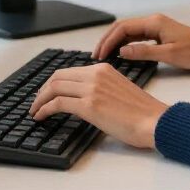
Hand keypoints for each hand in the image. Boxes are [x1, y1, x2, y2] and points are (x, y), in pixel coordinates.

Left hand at [29, 62, 168, 148]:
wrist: (154, 121)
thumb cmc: (142, 112)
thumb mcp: (119, 90)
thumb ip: (101, 88)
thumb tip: (85, 99)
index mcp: (103, 68)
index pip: (69, 71)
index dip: (53, 82)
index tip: (46, 93)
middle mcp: (96, 74)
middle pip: (57, 76)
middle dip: (42, 90)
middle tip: (36, 102)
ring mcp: (91, 88)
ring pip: (54, 88)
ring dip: (39, 100)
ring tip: (34, 111)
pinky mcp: (89, 105)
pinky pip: (57, 103)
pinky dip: (44, 109)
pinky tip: (40, 117)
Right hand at [92, 13, 189, 70]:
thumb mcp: (169, 55)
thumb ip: (144, 52)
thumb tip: (122, 51)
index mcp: (154, 23)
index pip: (123, 28)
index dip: (108, 40)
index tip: (99, 53)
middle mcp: (154, 22)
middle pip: (123, 27)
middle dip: (107, 40)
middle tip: (96, 55)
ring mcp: (157, 28)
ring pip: (129, 32)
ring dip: (115, 42)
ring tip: (104, 55)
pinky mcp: (160, 35)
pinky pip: (137, 37)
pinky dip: (126, 44)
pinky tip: (121, 53)